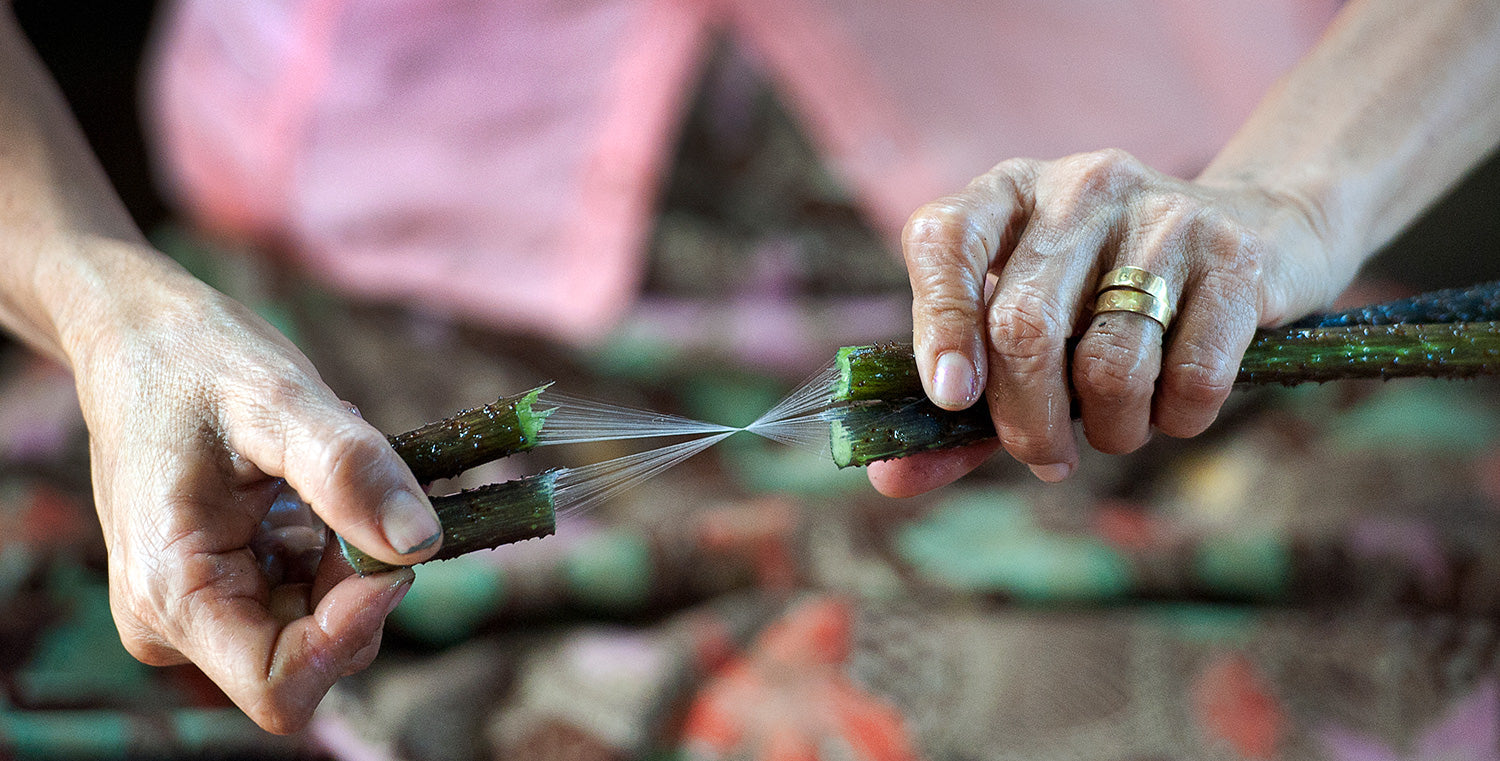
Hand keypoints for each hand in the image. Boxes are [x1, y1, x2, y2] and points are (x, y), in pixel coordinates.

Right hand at [67, 243, 441, 732]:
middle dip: (354, 586)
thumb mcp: (278, 398)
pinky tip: (308, 489)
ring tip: (317, 477)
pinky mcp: (224, 591)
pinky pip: (309, 598)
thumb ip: (349, 470)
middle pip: (309, 660)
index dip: (351, 631)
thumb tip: (420, 542)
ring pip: (319, 630)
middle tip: (352, 491)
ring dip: (346, 561)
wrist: (138, 337)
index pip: (280, 684)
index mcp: (171, 594)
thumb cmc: (194, 360)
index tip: (395, 555)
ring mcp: (199, 612)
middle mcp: (175, 623)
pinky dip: (332, 550)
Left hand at [868, 149, 1347, 495]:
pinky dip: (1179, 420)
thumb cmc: (1110, 298)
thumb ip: (962, 404)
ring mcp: (1163, 216)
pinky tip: (1177, 410)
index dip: (939, 324)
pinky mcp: (1236, 256)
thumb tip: (889, 479)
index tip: (951, 399)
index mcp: (1008, 194)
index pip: (945, 241)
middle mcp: (1080, 189)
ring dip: (1112, 431)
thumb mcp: (1031, 326)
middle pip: (1025, 326)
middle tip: (1046, 457)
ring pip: (1110, 363)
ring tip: (1119, 430)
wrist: (1259, 233)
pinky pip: (1193, 375)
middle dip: (1027, 421)